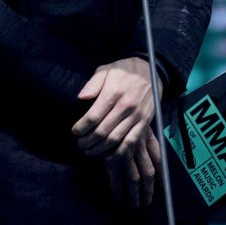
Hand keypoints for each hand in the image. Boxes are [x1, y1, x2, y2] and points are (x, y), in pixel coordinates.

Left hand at [71, 57, 162, 206]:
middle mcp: (126, 106)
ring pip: (115, 140)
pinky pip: (131, 142)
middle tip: (80, 144)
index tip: (74, 131)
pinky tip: (108, 155)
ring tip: (89, 151)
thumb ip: (93, 84)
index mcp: (114, 92)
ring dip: (100, 149)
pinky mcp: (145, 123)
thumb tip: (81, 98)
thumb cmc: (123, 70)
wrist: (151, 70)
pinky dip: (118, 152)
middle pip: (103, 131)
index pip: (93, 116)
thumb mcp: (106, 69)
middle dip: (88, 141)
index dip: (81, 127)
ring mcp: (137, 116)